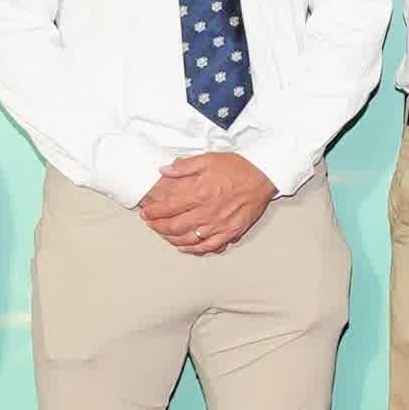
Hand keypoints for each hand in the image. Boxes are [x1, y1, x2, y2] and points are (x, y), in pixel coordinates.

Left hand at [138, 151, 278, 253]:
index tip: (146, 213)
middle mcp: (207, 212)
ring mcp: (219, 225)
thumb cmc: (237, 167)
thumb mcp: (208, 159)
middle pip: (175, 226)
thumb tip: (163, 170)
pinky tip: (186, 248)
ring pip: (189, 240)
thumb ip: (184, 167)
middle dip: (158, 226)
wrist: (262, 175)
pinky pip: (209, 246)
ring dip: (172, 239)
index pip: (168, 207)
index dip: (153, 212)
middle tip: (150, 224)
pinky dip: (194, 250)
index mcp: (199, 193)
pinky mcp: (230, 232)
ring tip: (164, 235)